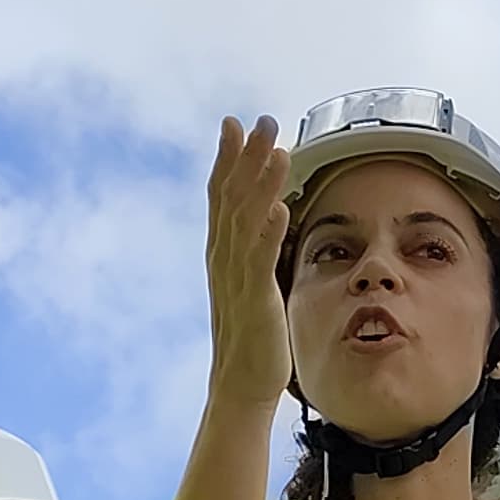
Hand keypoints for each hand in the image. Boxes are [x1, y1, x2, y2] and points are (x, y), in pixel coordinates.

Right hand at [200, 114, 295, 414]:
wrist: (241, 380)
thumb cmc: (250, 332)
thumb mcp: (250, 280)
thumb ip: (253, 246)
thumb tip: (265, 213)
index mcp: (222, 251)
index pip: (221, 194)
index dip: (226, 157)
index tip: (233, 123)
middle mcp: (224, 257)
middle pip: (231, 196)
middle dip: (245, 155)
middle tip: (260, 119)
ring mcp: (237, 277)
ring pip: (246, 220)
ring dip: (261, 183)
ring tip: (277, 149)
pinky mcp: (255, 298)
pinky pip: (260, 260)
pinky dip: (268, 232)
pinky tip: (279, 209)